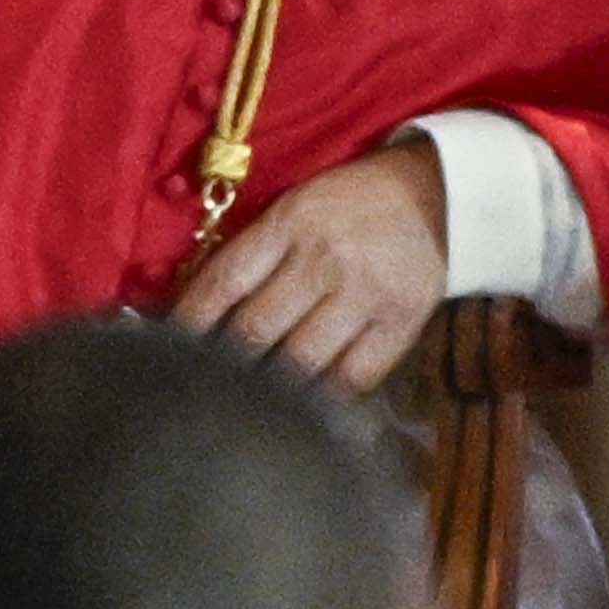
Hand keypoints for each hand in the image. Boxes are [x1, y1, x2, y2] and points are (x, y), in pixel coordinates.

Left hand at [175, 133, 453, 392]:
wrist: (441, 197)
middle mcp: (324, 260)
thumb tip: (194, 303)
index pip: (225, 281)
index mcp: (291, 223)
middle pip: (257, 329)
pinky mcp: (399, 325)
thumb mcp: (297, 207)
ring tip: (241, 408)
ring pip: (300, 361)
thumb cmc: (351, 203)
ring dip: (265, 390)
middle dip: (221, 364)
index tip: (167, 350)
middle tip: (196, 389)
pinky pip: (352, 378)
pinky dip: (322, 400)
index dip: (190, 322)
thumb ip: (253, 252)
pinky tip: (300, 412)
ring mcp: (364, 296)